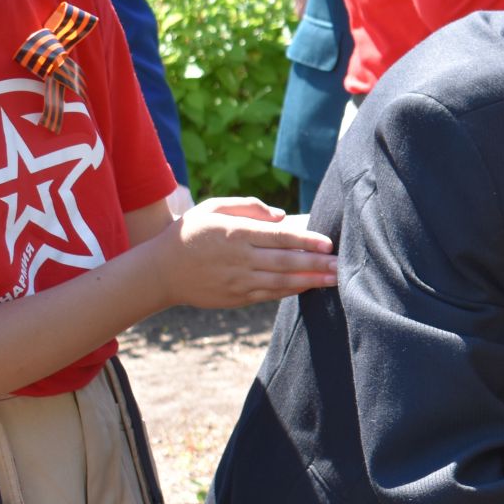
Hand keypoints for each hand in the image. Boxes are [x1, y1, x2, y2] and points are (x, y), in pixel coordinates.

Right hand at [150, 198, 337, 308]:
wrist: (161, 270)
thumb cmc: (192, 231)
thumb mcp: (213, 207)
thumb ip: (248, 206)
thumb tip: (282, 215)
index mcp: (234, 232)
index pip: (278, 237)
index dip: (306, 240)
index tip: (328, 242)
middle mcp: (238, 258)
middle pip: (285, 261)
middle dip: (317, 264)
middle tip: (342, 264)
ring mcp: (238, 281)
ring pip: (282, 281)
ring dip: (312, 281)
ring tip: (336, 279)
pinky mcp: (237, 297)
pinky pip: (271, 294)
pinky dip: (292, 291)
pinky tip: (310, 287)